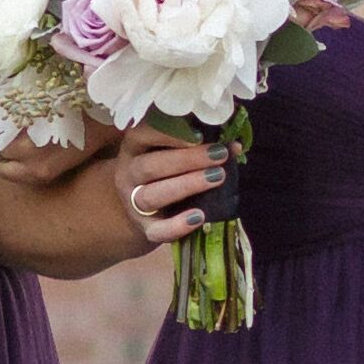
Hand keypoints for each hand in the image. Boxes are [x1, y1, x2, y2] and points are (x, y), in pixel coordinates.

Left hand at [0, 59, 96, 185]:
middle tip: (9, 103)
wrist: (120, 90)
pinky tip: (29, 143)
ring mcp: (27, 149)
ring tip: (25, 119)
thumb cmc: (67, 61)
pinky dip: (10, 161)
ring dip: (0, 136)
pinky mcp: (41, 170)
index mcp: (1, 86)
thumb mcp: (20, 51)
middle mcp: (11, 119)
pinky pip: (4, 171)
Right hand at [112, 133, 226, 246]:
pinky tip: (199, 217)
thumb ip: (198, 146)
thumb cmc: (164, 172)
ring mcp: (133, 203)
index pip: (142, 135)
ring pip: (152, 196)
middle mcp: (129, 173)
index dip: (167, 133)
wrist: (143, 210)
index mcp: (134, 148)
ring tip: (217, 178)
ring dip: (186, 185)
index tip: (199, 133)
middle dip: (187, 159)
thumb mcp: (173, 153)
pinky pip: (157, 231)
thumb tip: (234, 146)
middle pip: (150, 166)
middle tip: (219, 155)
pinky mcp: (145, 229)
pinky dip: (177, 226)